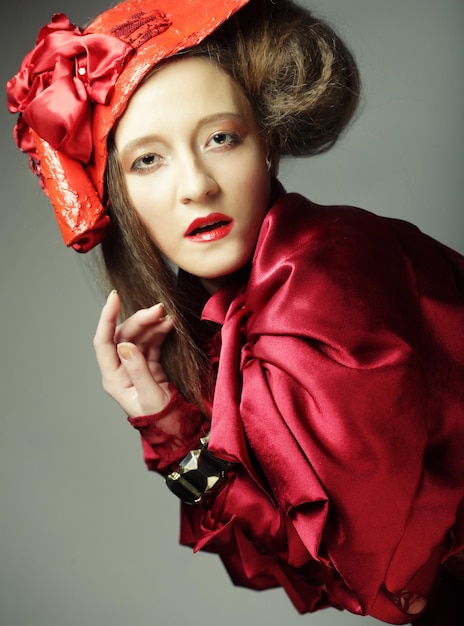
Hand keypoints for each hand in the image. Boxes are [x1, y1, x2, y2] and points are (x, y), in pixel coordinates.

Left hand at [93, 290, 174, 416]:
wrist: (177, 429)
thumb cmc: (162, 418)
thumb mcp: (150, 395)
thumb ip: (138, 369)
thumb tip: (125, 344)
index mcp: (114, 378)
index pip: (103, 342)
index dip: (106, 317)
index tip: (115, 297)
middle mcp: (120, 370)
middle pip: (124, 335)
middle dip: (139, 319)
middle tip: (159, 309)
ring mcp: (135, 367)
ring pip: (138, 337)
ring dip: (151, 324)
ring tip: (167, 316)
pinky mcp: (149, 366)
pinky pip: (151, 343)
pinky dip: (159, 332)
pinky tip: (169, 325)